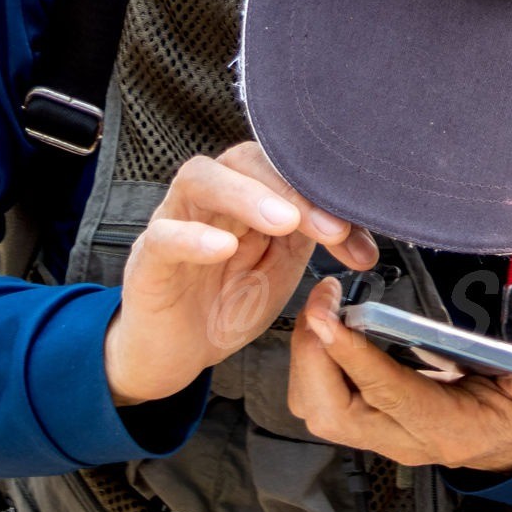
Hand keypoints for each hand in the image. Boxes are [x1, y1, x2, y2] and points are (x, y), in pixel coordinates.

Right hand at [106, 142, 376, 407]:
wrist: (178, 351)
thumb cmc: (226, 301)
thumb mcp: (281, 269)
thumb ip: (312, 243)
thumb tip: (362, 238)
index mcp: (246, 195)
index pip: (282, 166)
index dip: (321, 191)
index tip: (355, 228)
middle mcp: (209, 200)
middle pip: (243, 160)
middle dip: (292, 189)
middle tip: (330, 228)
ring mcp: (176, 223)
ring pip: (200, 180)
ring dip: (246, 196)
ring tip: (284, 222)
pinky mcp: (149, 260)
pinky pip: (165, 237)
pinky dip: (194, 238)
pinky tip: (224, 247)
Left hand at [287, 276, 511, 474]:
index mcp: (448, 430)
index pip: (389, 395)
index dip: (354, 355)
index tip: (330, 317)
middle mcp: (406, 440)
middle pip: (331, 412)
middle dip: (313, 356)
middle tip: (322, 304)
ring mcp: (384, 436)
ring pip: (318, 409)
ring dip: (308, 360)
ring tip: (323, 312)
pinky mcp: (370, 425)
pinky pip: (323, 401)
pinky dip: (315, 365)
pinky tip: (329, 331)